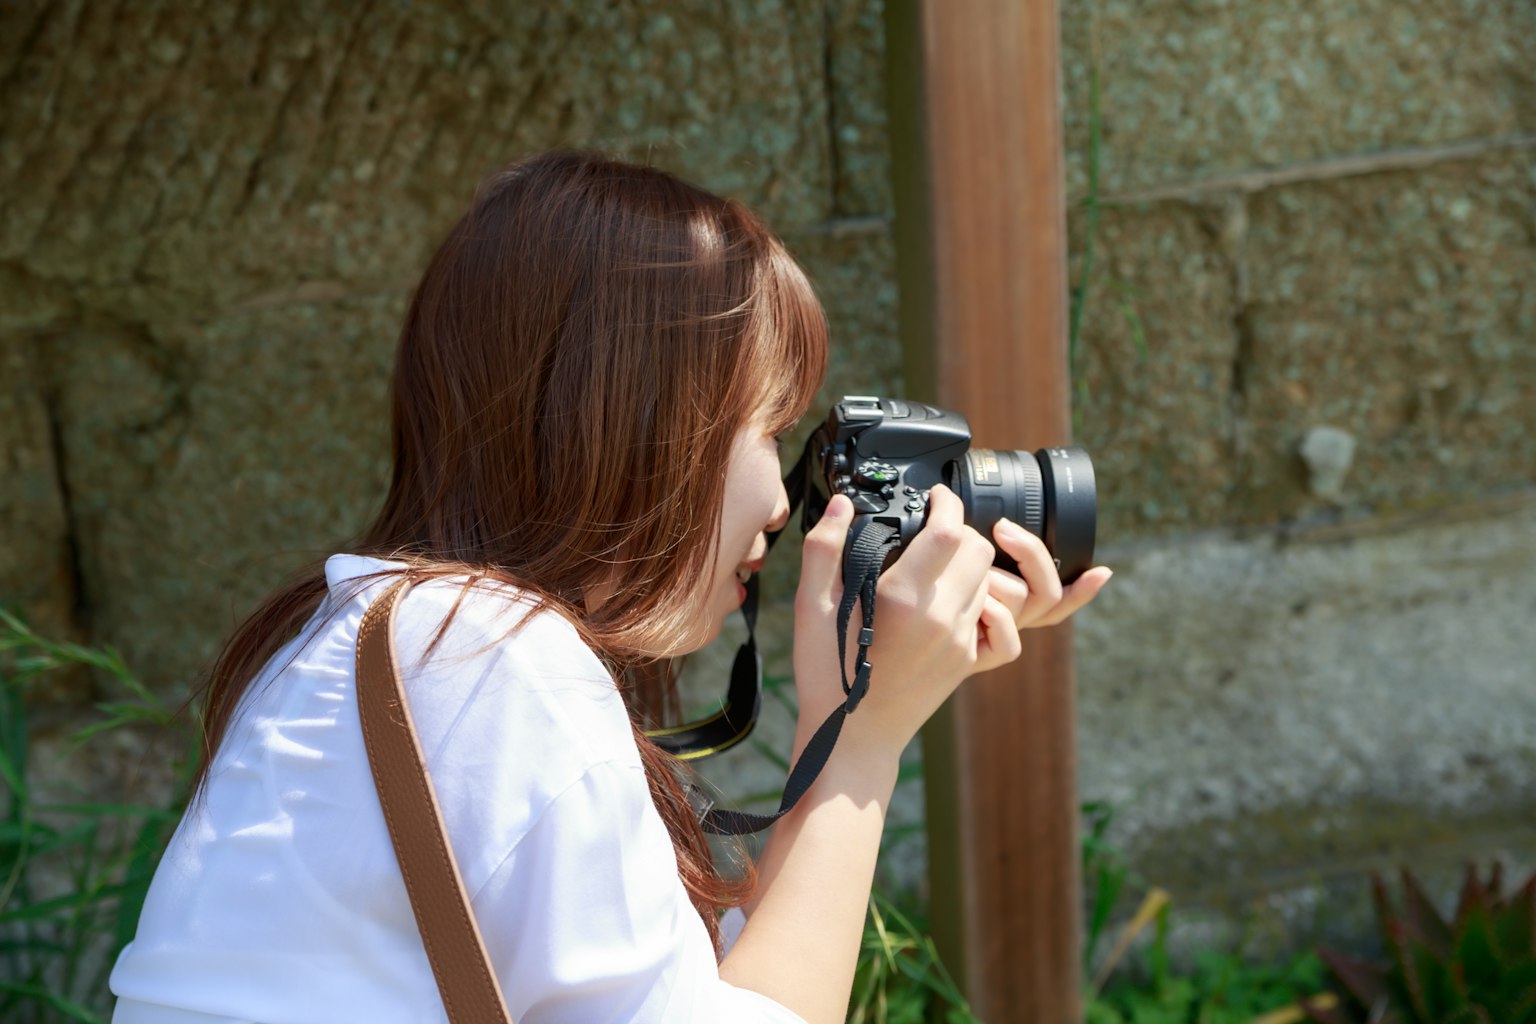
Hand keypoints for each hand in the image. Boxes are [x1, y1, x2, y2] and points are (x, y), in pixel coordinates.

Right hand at [792, 489, 1112, 755]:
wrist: (853, 739)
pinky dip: (977, 596)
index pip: (950, 531)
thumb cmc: (827, 675)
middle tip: (933, 527)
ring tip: (935, 562)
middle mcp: (943, 618)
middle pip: (979, 550)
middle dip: (960, 529)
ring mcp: (961, 642)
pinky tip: (950, 597)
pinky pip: (993, 615)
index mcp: (904, 599)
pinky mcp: (969, 660)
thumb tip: (839, 506)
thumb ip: (823, 550)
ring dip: (969, 562)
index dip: (947, 503)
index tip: (934, 496)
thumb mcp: (811, 608)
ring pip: (988, 579)